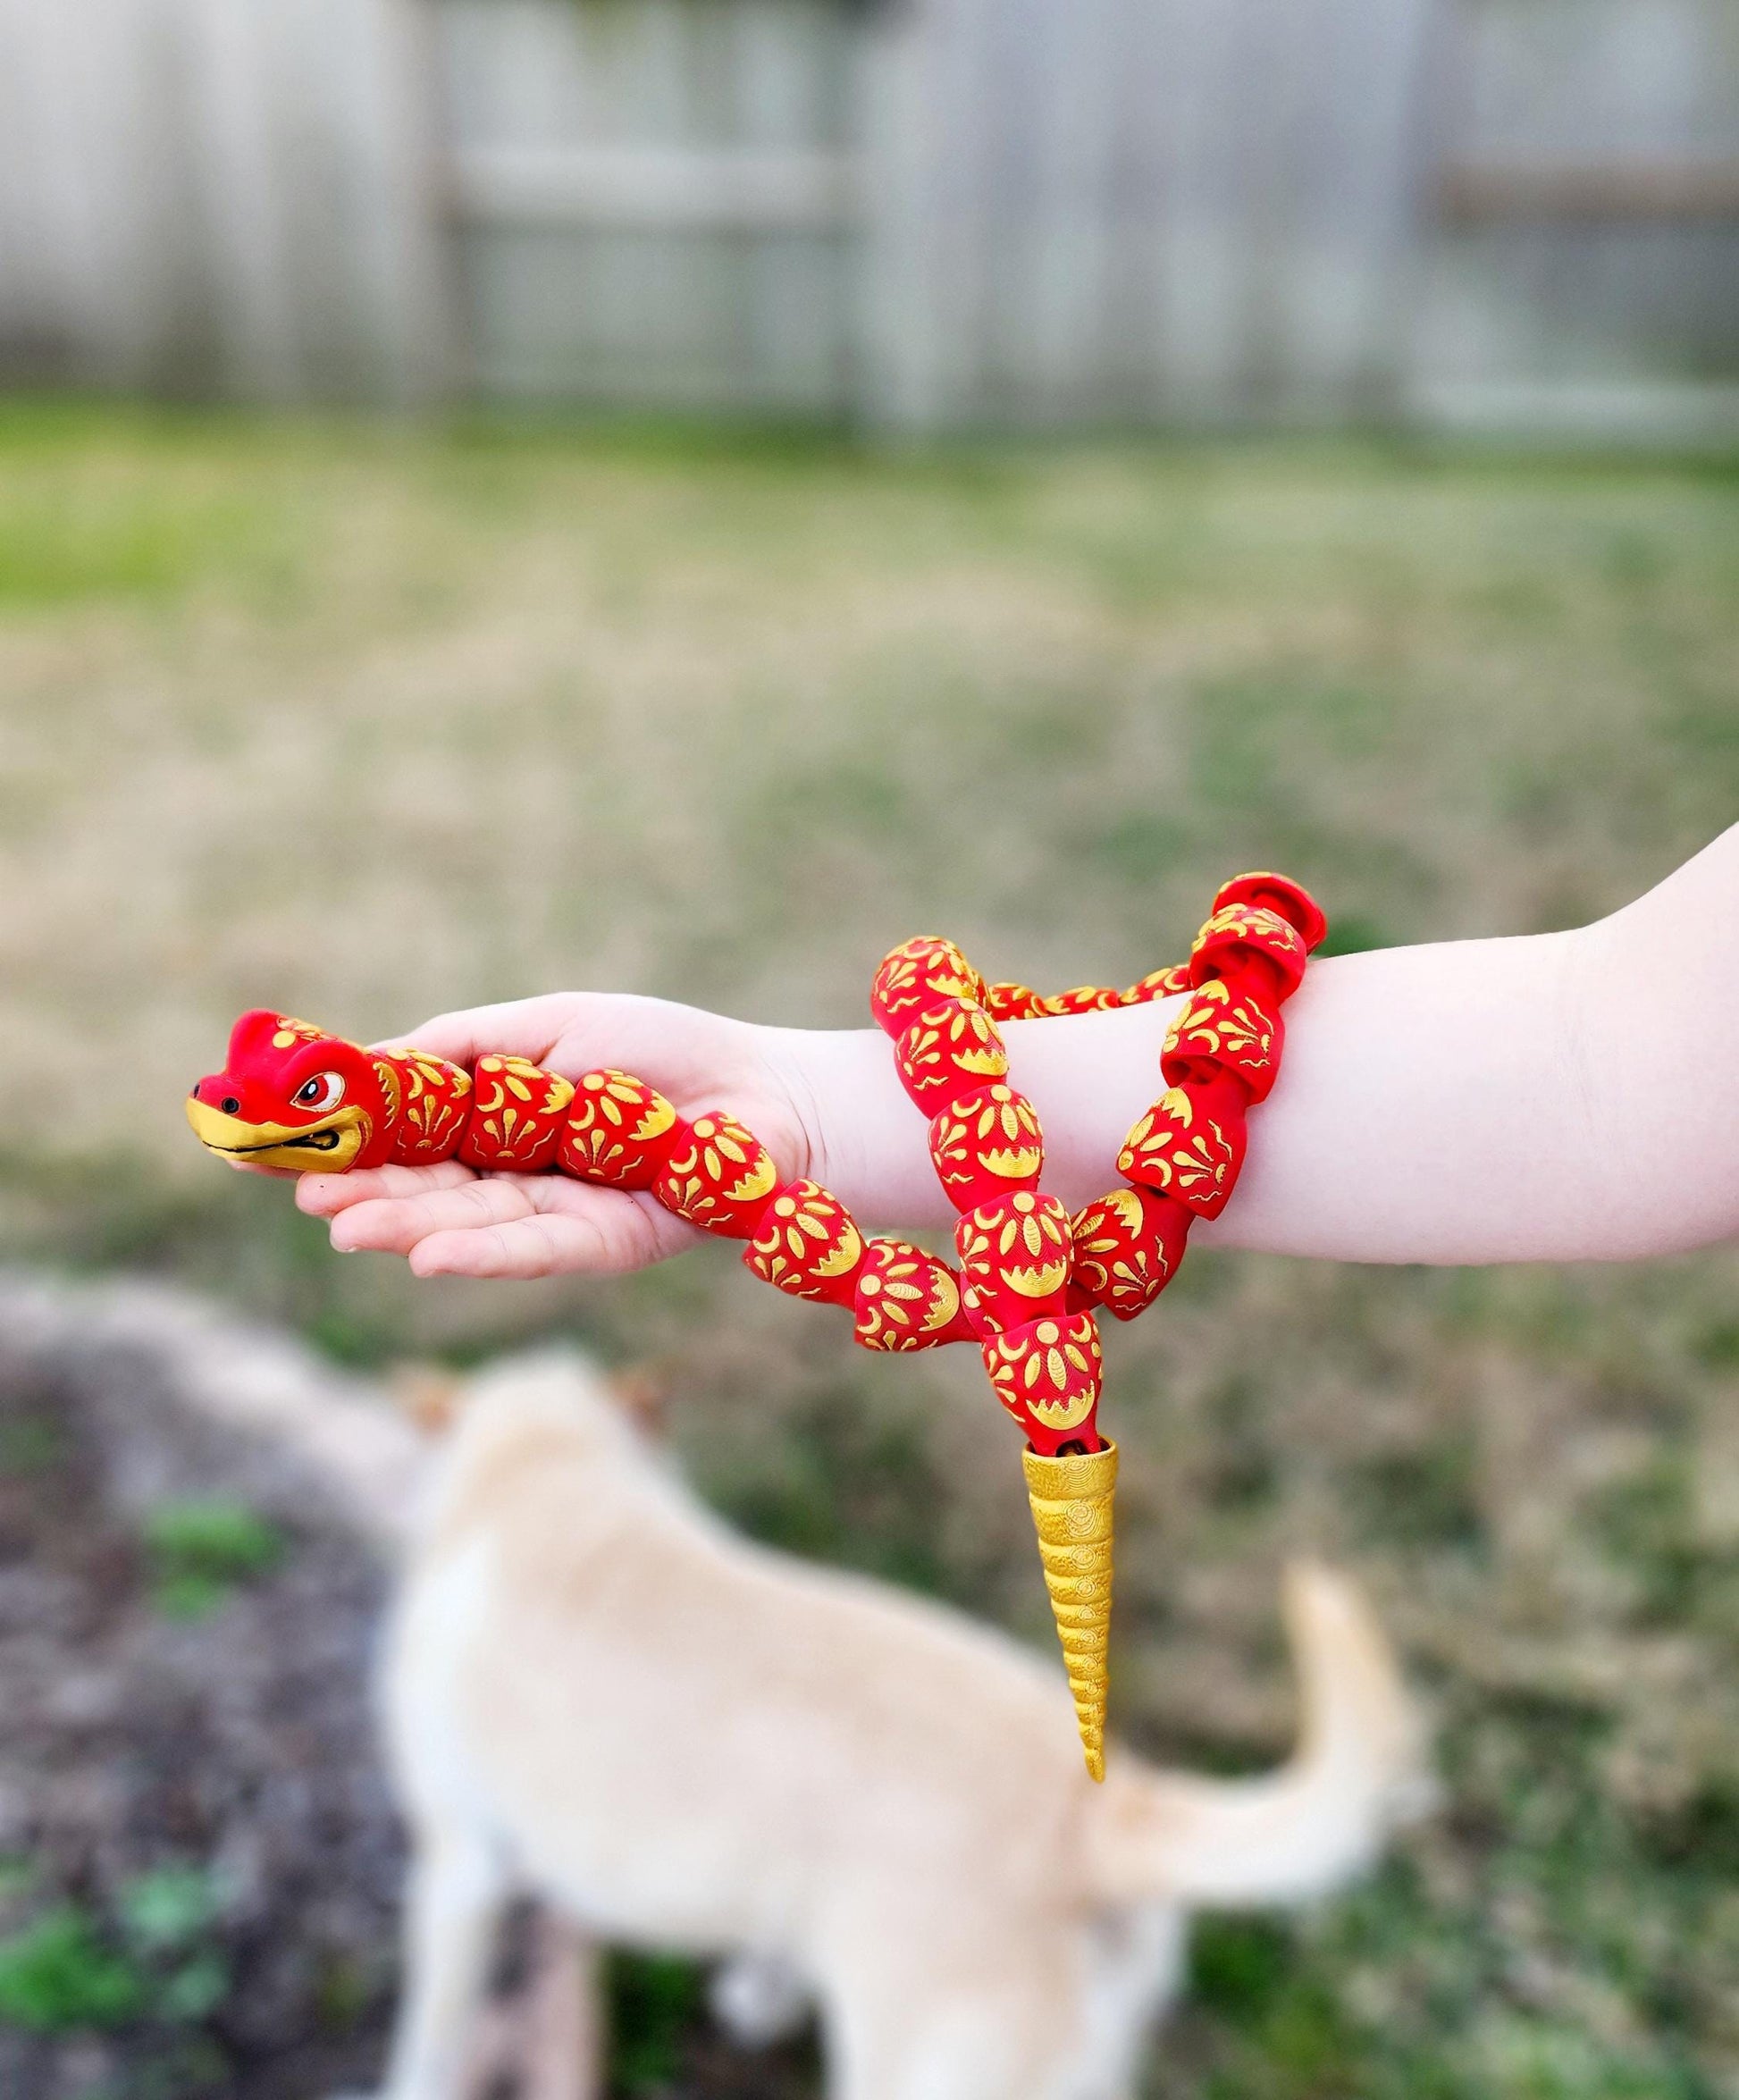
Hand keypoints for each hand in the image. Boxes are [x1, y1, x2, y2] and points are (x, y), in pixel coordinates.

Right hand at [292, 994, 819, 1279]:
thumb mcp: (550, 1026)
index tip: (274, 1146)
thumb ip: (464, 1047)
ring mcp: (557, 1214)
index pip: (406, 1136)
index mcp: (498, 1120)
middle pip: (428, 1187)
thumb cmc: (666, 1049)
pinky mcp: (605, 1245)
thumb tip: (369, 1063)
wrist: (768, 1092)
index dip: (346, 1142)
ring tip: (344, 1225)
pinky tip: (426, 1256)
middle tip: (306, 1193)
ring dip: (405, 1225)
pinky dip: (481, 1251)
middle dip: (366, 1190)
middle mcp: (517, 1174)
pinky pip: (536, 1249)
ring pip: (470, 1223)